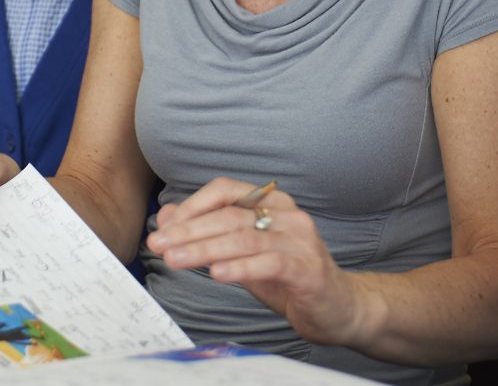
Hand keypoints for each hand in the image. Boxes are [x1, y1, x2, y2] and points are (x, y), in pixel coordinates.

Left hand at [146, 178, 380, 346]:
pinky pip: (269, 263)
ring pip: (245, 238)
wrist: (338, 307)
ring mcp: (300, 240)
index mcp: (272, 203)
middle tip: (158, 244)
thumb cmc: (289, 277)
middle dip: (189, 231)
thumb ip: (211, 235)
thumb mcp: (244, 254)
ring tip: (175, 259)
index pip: (226, 191)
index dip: (192, 206)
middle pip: (230, 216)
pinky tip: (218, 274)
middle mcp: (288, 215)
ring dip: (204, 249)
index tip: (164, 226)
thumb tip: (168, 216)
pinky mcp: (308, 269)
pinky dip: (241, 268)